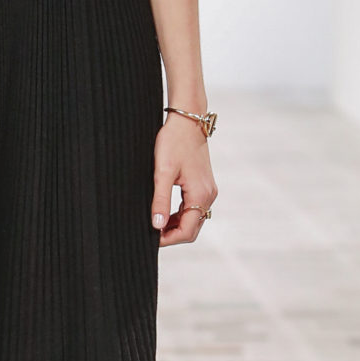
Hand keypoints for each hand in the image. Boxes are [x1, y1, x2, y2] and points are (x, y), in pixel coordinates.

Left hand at [152, 113, 216, 247]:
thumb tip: (157, 225)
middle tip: (151, 233)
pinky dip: (180, 214)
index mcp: (200, 195)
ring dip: (175, 225)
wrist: (187, 121)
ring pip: (193, 220)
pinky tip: (164, 211)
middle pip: (192, 229)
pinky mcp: (204, 185)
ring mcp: (208, 191)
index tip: (151, 238)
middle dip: (172, 235)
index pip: (187, 231)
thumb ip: (160, 200)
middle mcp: (208, 196)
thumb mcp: (163, 172)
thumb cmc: (174, 142)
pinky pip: (194, 209)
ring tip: (155, 222)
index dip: (168, 239)